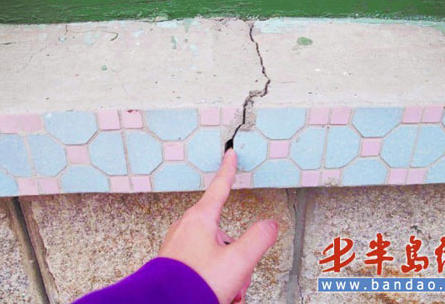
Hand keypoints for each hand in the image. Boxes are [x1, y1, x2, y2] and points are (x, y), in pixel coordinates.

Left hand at [158, 149, 278, 303]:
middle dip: (236, 256)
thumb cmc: (194, 284)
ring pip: (215, 251)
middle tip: (235, 276)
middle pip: (224, 232)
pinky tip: (213, 292)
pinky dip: (213, 277)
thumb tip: (270, 226)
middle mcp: (186, 227)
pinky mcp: (174, 261)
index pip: (220, 187)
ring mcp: (178, 244)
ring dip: (226, 271)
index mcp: (200, 219)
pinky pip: (202, 263)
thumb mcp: (237, 262)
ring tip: (223, 290)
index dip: (228, 170)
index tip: (230, 154)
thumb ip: (258, 239)